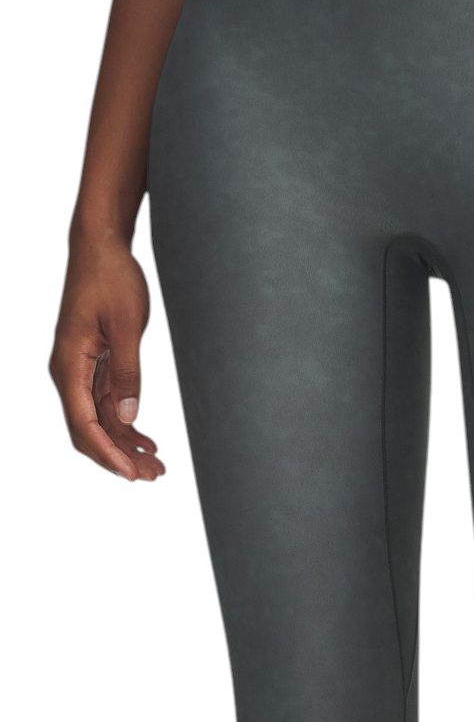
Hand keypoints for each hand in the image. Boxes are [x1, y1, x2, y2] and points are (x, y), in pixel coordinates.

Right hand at [49, 230, 163, 479]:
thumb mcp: (126, 325)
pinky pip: (104, 404)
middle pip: (88, 430)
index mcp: (69, 364)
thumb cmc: (112, 277)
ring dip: (125, 445)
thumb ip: (127, 372)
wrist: (101, 245)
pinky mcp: (92, 364)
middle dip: (118, 458)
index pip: (84, 423)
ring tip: (157, 465)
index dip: (108, 453)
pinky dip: (124, 424)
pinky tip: (146, 441)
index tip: (132, 475)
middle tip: (153, 476)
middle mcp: (68, 372)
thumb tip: (127, 417)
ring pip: (98, 421)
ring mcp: (79, 370)